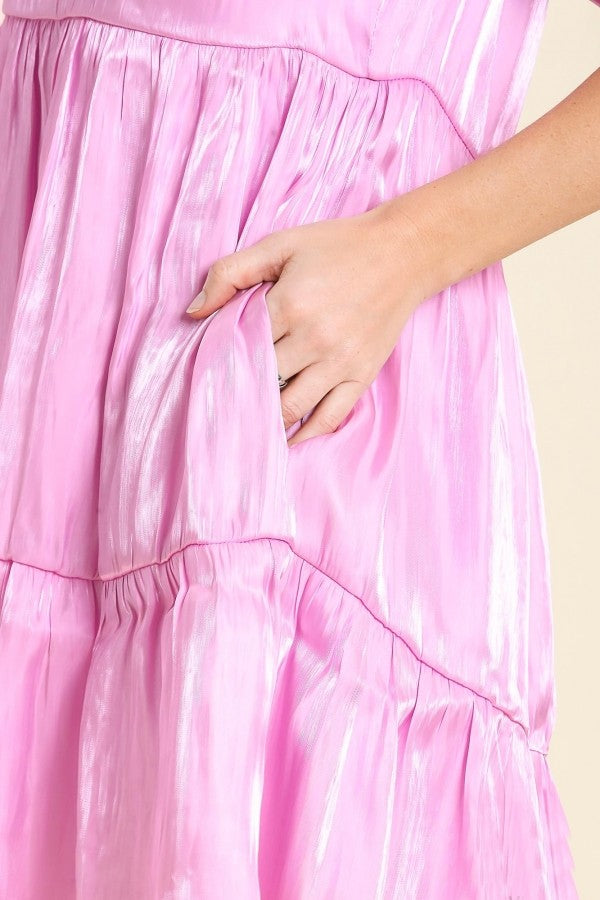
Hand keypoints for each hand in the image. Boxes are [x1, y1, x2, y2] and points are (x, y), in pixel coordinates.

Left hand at [185, 206, 425, 446]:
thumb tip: (194, 313)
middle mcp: (314, 339)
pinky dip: (306, 433)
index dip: (221, 360)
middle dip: (239, 392)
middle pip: (262, 380)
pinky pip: (330, 417)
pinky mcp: (361, 375)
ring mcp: (340, 362)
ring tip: (245, 428)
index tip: (205, 373)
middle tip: (218, 405)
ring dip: (266, 420)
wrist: (402, 252)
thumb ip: (231, 273)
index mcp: (290, 305)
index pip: (240, 346)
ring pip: (291, 406)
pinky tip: (287, 441)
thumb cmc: (338, 245)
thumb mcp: (280, 245)